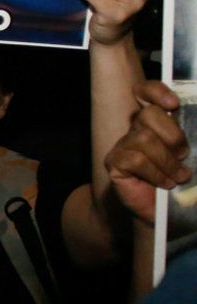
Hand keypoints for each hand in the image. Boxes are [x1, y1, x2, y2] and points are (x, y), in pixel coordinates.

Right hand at [105, 81, 190, 222]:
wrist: (164, 212)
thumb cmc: (180, 180)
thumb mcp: (191, 154)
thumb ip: (190, 137)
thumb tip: (194, 122)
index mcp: (155, 121)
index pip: (145, 92)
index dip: (156, 91)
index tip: (174, 105)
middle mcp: (135, 129)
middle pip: (148, 114)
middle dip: (173, 136)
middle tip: (184, 156)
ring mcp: (123, 145)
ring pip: (145, 138)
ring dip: (168, 161)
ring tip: (179, 176)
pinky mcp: (114, 163)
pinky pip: (136, 160)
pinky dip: (156, 173)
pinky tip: (165, 183)